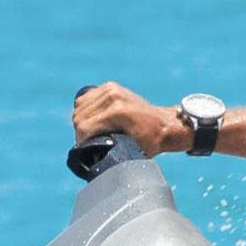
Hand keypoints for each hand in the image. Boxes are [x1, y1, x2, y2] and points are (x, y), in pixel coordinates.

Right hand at [69, 80, 184, 154]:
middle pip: (79, 117)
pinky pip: (86, 98)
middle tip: (89, 143)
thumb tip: (90, 159)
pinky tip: (93, 119)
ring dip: (82, 121)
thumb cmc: (151, 141)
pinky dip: (85, 110)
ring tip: (91, 132)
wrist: (165, 124)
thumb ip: (109, 153)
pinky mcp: (110, 86)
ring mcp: (111, 89)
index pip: (84, 127)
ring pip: (80, 107)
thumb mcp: (131, 152)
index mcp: (117, 112)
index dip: (82, 142)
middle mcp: (113, 97)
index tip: (87, 150)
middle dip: (81, 133)